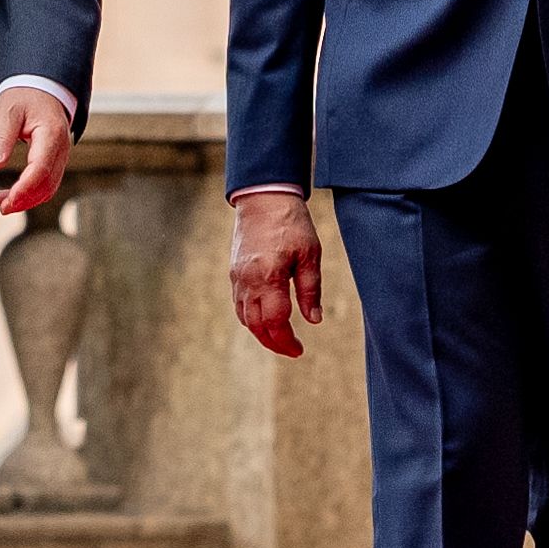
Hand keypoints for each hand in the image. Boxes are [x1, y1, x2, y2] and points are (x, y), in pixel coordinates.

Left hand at [0, 85, 75, 213]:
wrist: (43, 87)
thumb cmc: (25, 95)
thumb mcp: (8, 110)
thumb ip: (2, 137)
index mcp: (51, 134)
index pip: (40, 168)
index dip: (24, 188)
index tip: (7, 200)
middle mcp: (62, 148)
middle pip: (47, 183)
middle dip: (25, 199)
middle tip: (0, 206)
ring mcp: (62, 155)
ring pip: (49, 187)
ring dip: (28, 200)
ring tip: (2, 204)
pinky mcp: (56, 159)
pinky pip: (48, 182)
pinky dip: (33, 193)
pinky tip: (14, 196)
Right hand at [229, 192, 328, 357]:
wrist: (264, 197)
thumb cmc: (291, 222)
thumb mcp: (310, 254)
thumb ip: (311, 289)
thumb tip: (314, 320)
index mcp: (269, 277)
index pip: (275, 321)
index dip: (286, 341)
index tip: (299, 350)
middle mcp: (248, 281)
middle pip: (256, 325)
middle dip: (273, 342)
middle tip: (292, 350)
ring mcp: (237, 277)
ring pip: (244, 317)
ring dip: (260, 333)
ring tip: (279, 339)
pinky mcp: (234, 272)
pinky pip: (238, 304)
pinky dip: (250, 318)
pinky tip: (264, 320)